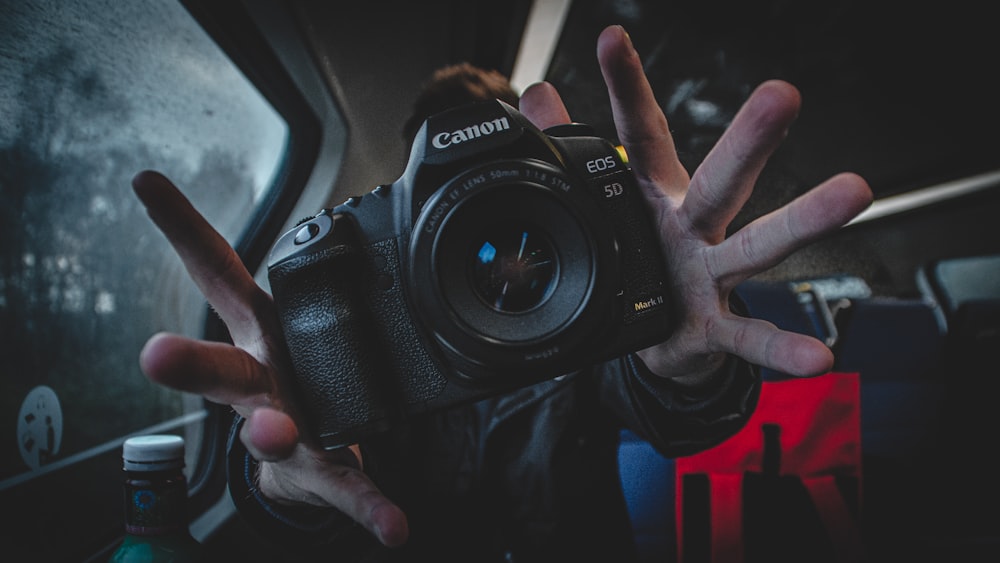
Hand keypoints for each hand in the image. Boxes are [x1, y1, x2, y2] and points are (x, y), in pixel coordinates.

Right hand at [131, 170, 409, 546]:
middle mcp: (261, 380)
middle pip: (222, 367)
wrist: (304, 453)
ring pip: (272, 429)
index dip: (183, 228)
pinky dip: (369, 506)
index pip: (214, 272)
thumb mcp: (270, 321)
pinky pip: (348, 488)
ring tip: (276, 432)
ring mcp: (288, 427)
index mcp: (257, 331)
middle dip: (190, 362)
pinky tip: (393, 525)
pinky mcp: (324, 470)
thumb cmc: (291, 376)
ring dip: (271, 432)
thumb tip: (166, 185)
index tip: (148, 183)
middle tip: (156, 354)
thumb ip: (238, 268)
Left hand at [519, 26, 872, 384]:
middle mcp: (692, 227)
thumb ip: (573, 152)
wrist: (661, 338)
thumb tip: (536, 92)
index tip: (611, 41)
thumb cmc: (638, 262)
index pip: (641, 134)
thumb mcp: (605, 205)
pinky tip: (816, 357)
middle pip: (722, 178)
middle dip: (748, 138)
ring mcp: (710, 274)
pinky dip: (780, 346)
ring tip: (851, 191)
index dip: (627, 88)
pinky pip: (750, 336)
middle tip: (781, 93)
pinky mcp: (715, 324)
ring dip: (804, 220)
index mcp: (655, 196)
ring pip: (758, 244)